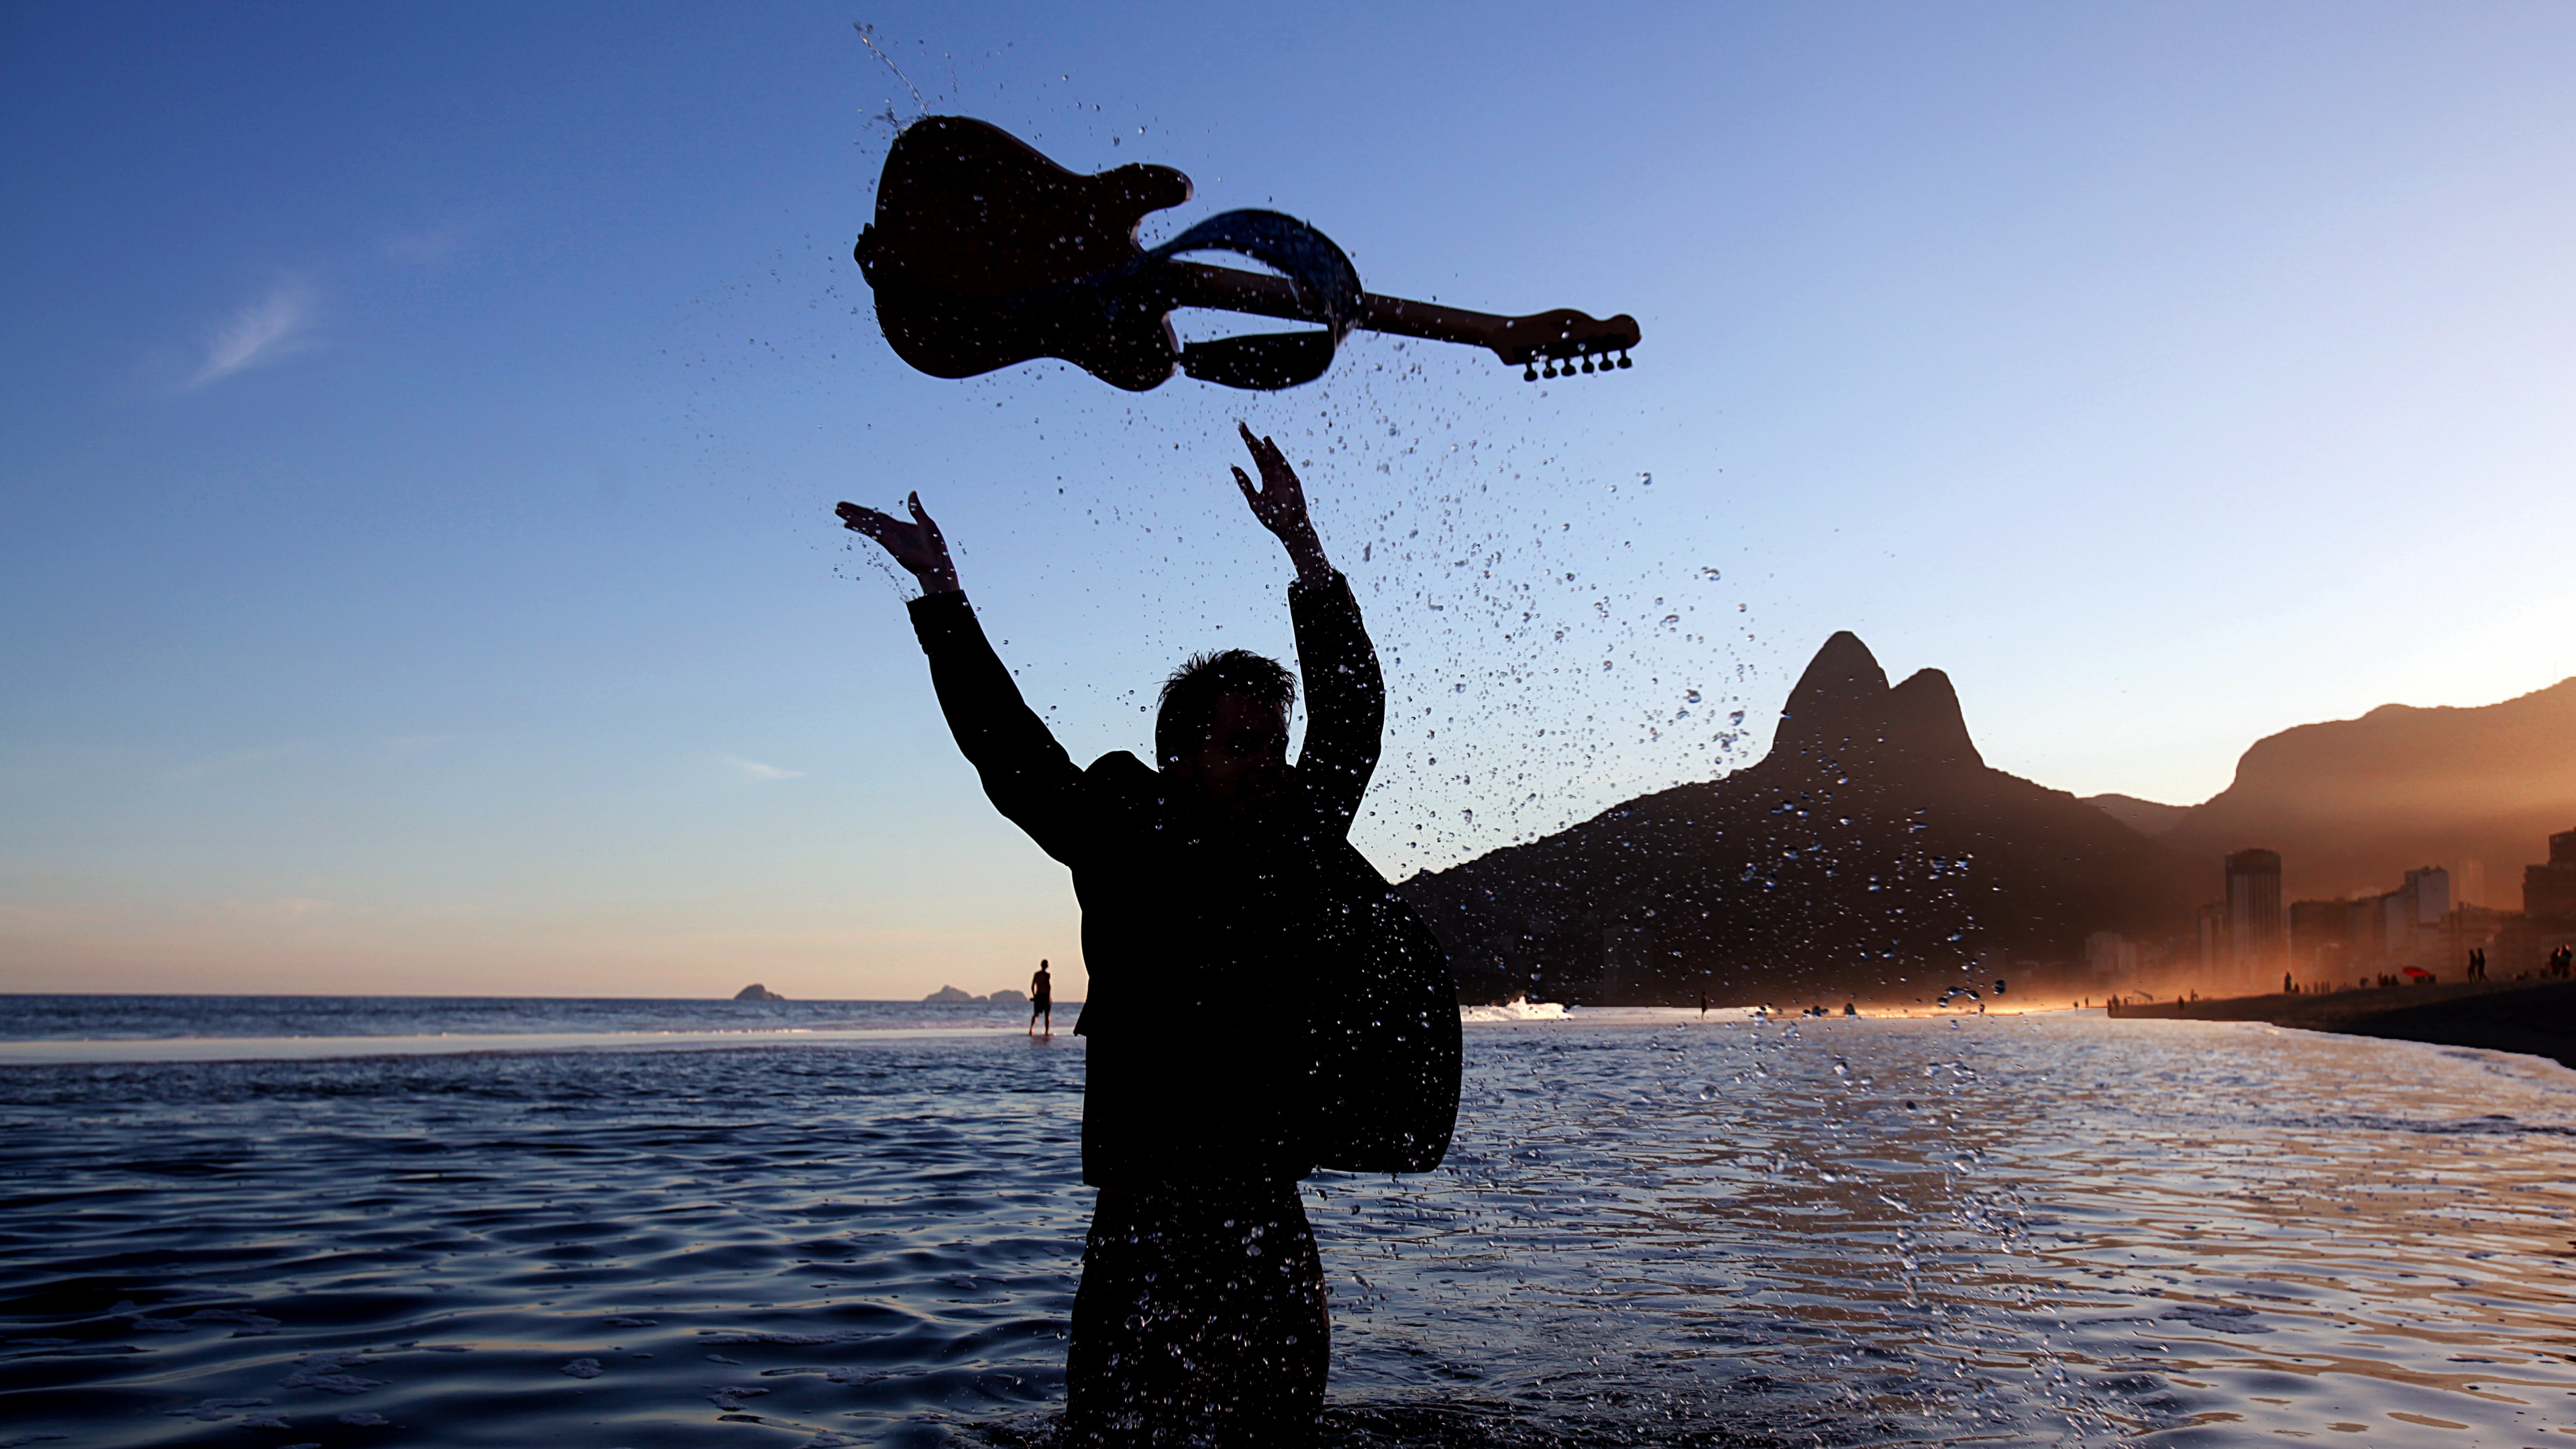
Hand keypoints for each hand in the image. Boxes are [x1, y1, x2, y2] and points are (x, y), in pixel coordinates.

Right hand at [837, 492, 959, 594]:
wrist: (937, 565)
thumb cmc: (935, 548)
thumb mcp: (926, 523)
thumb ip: (916, 509)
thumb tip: (912, 494)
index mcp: (898, 526)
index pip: (877, 516)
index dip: (864, 511)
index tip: (852, 508)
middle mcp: (890, 531)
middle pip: (868, 518)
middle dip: (853, 512)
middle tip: (838, 507)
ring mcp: (888, 537)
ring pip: (867, 524)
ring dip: (852, 517)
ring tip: (838, 511)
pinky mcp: (888, 542)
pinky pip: (872, 532)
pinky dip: (860, 526)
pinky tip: (849, 523)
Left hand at [1230, 422, 1329, 583]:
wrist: (1289, 530)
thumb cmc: (1272, 518)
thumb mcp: (1253, 499)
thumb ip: (1245, 483)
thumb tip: (1233, 466)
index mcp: (1267, 478)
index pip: (1257, 457)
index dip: (1250, 443)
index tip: (1241, 430)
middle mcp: (1275, 474)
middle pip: (1262, 453)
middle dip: (1252, 441)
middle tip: (1242, 427)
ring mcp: (1283, 476)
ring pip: (1270, 457)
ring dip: (1262, 445)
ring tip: (1252, 434)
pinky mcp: (1291, 480)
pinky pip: (1282, 464)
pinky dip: (1275, 454)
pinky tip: (1267, 444)